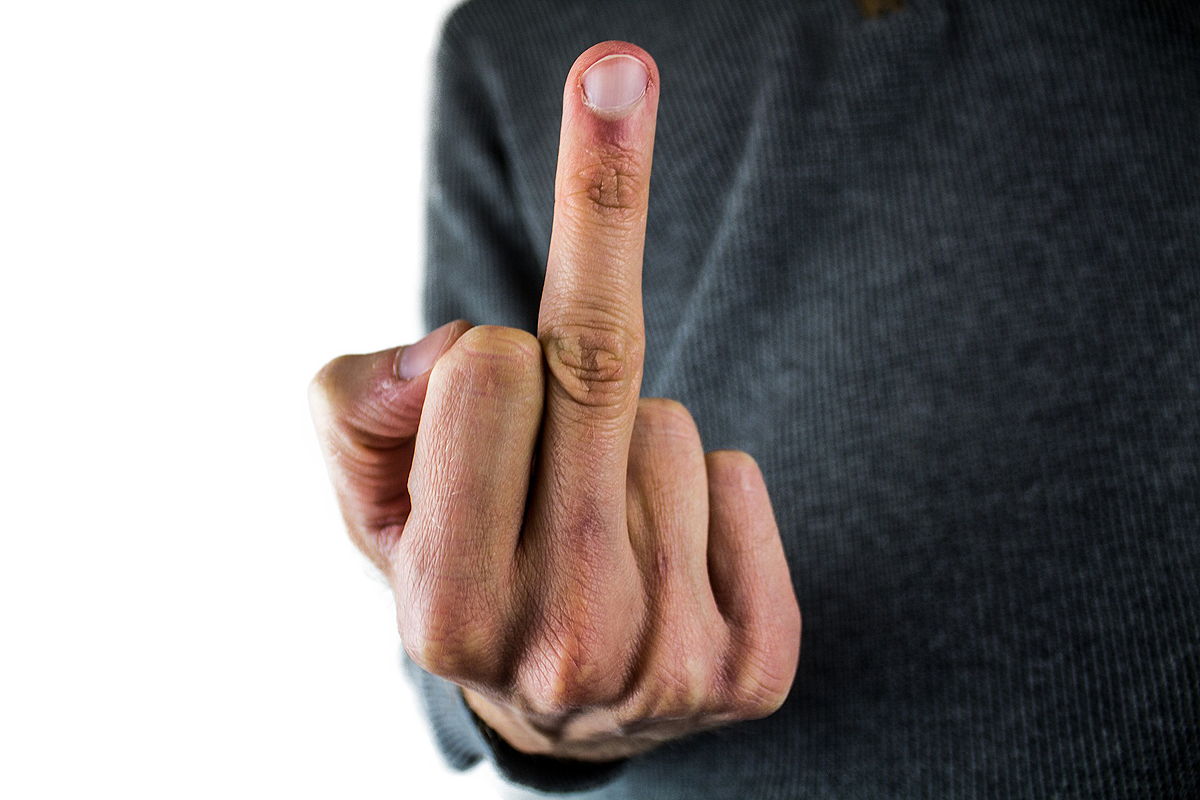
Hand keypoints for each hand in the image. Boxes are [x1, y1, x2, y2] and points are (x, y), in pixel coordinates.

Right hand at [309, 41, 799, 762]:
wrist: (562, 711)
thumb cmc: (462, 567)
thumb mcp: (374, 495)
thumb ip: (358, 402)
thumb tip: (451, 348)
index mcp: (449, 611)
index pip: (489, 370)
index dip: (486, 355)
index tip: (489, 373)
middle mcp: (562, 649)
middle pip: (596, 376)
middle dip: (570, 350)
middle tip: (562, 358)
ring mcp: (670, 663)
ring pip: (669, 429)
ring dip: (630, 446)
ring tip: (596, 520)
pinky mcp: (754, 662)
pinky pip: (738, 476)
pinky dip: (703, 489)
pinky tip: (664, 555)